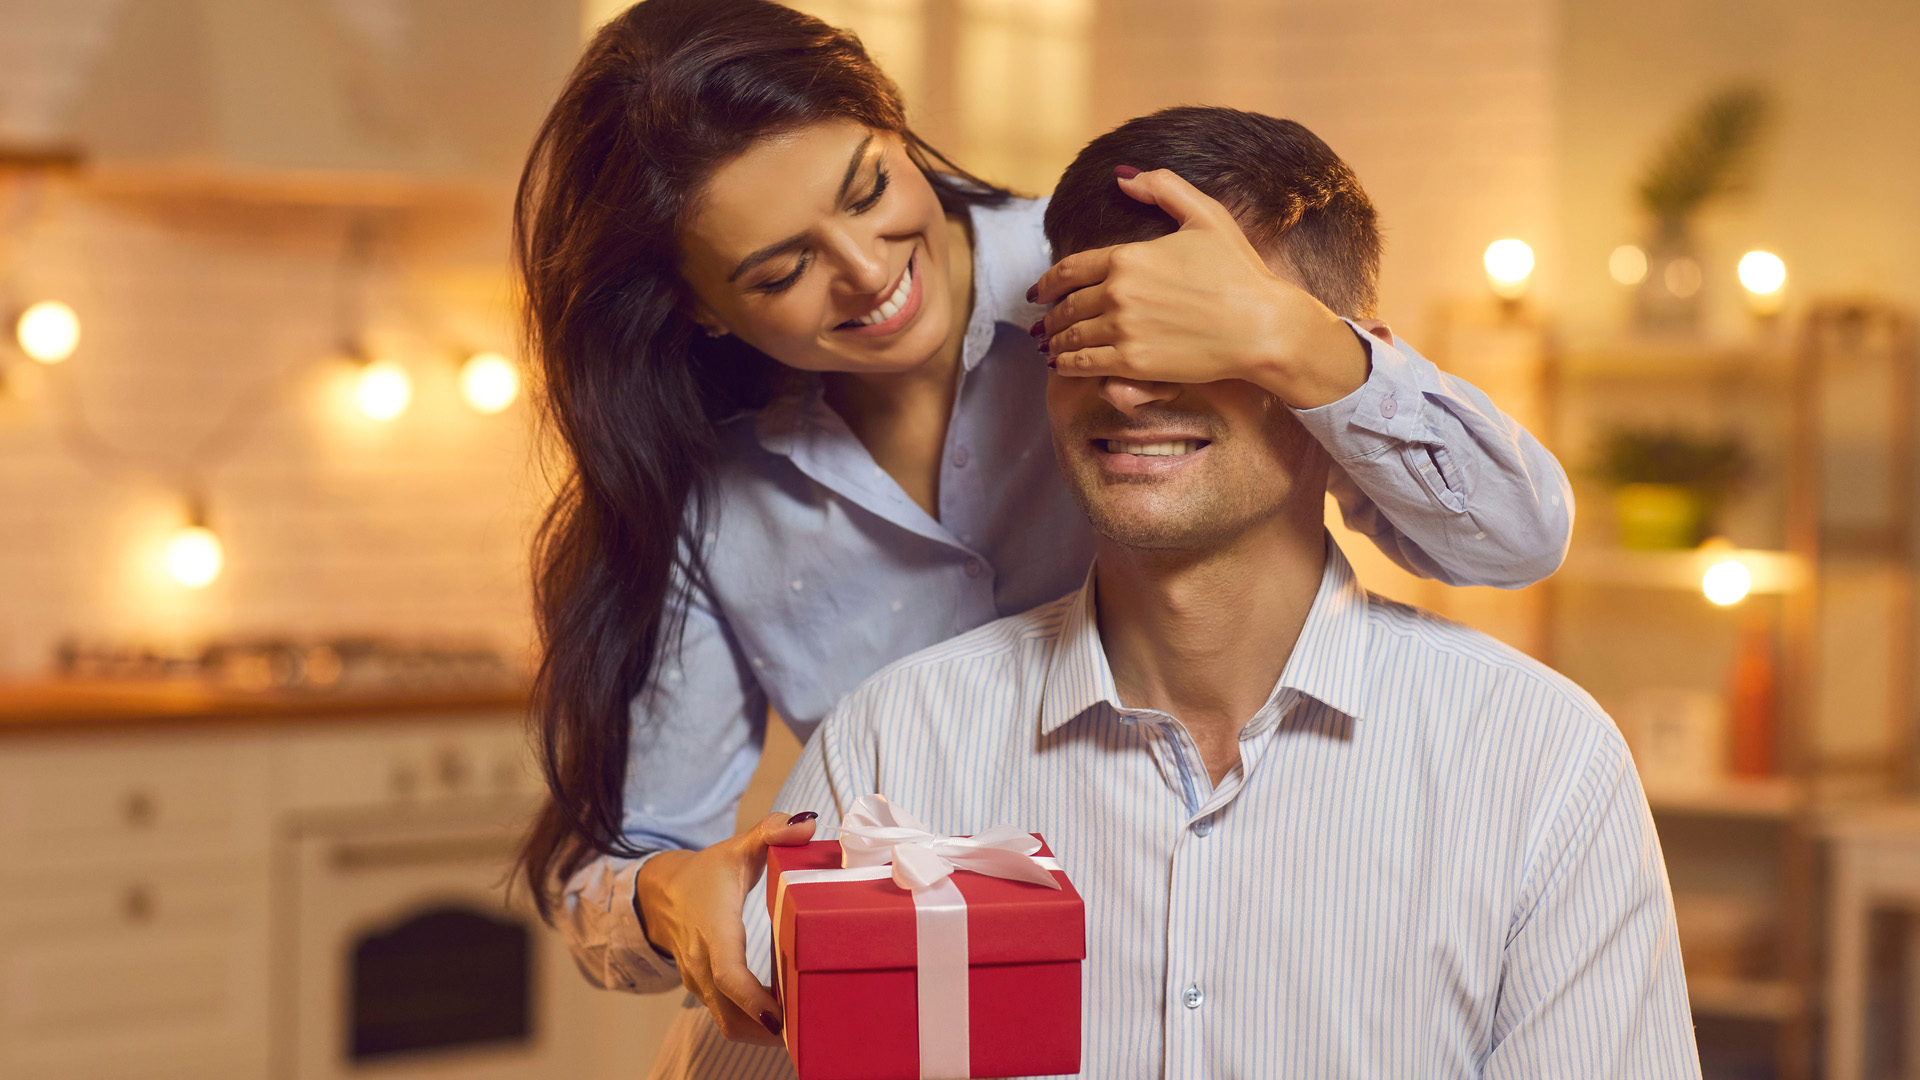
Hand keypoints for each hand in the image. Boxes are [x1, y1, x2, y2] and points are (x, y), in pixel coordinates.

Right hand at [633, 811, 819, 1043]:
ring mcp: (700, 982)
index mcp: (713, 929)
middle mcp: (702, 963)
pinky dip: (753, 1025)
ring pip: (729, 1023)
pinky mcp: (705, 991)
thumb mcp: (738, 847)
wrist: (661, 895)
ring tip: (804, 1028)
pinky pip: (728, 1019)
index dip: (753, 999)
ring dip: (762, 1033)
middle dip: (769, 1029)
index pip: (728, 973)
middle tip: (811, 1030)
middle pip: (732, 1012)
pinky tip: (785, 1019)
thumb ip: (771, 832)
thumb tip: (807, 823)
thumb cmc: (707, 873)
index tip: (780, 1019)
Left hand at [1031, 167, 1368, 408]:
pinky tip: (1063, 365)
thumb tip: (1121, 175)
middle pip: (1067, 306)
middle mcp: (1118, 291)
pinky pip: (1084, 364)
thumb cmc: (1239, 272)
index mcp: (1128, 256)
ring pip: (1071, 337)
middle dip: (1051, 316)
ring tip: (1051, 347)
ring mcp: (1123, 329)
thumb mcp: (1206, 215)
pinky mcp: (1132, 363)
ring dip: (1056, 342)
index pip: (1070, 270)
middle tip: (1042, 325)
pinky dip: (1067, 365)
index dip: (1047, 283)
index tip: (1037, 292)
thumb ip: (1163, 188)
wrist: (1262, 326)